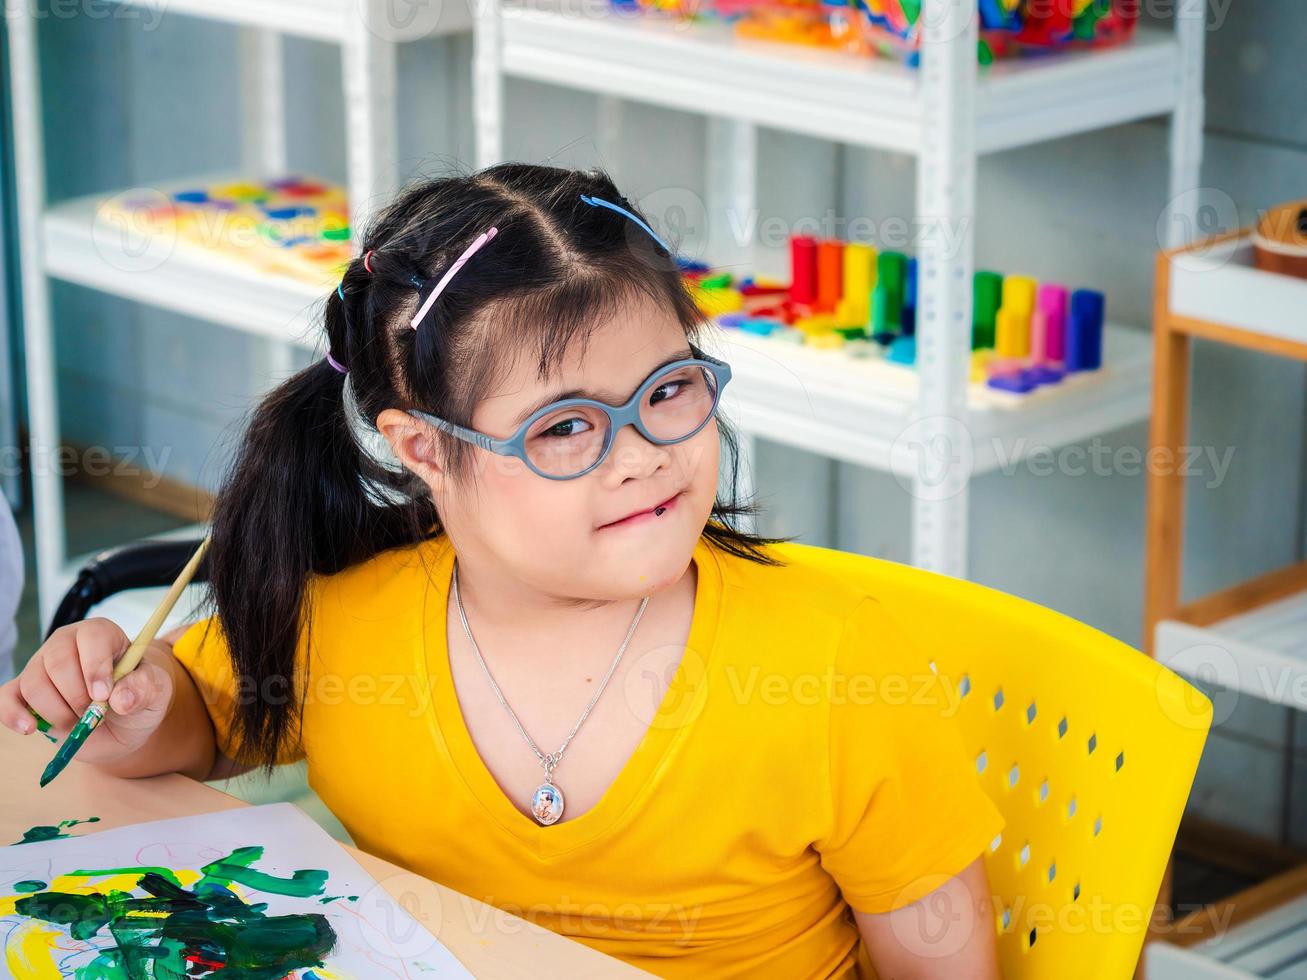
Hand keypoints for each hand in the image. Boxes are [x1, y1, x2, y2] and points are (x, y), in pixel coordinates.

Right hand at [0, 618, 174, 764]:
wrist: (122, 724)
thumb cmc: (137, 697)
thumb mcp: (156, 691)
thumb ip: (145, 688)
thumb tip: (121, 699)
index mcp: (101, 634)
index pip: (91, 636)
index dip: (95, 667)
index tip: (103, 695)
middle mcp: (66, 644)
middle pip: (58, 661)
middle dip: (77, 696)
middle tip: (94, 714)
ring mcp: (41, 666)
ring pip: (34, 683)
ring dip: (57, 712)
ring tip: (78, 722)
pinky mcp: (23, 692)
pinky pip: (7, 698)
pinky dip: (15, 715)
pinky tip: (31, 728)